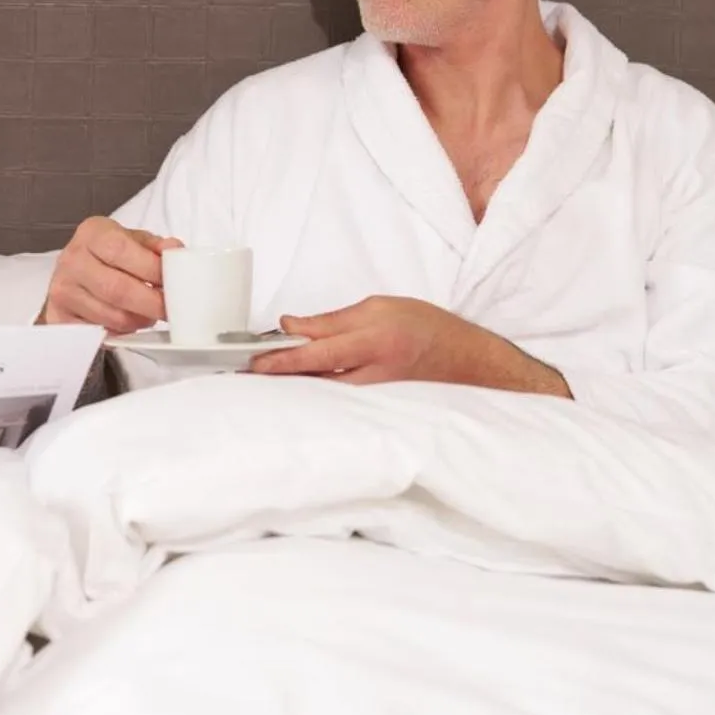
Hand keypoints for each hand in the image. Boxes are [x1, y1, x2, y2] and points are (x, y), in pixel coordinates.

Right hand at [41, 217, 182, 333]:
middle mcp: (72, 260)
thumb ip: (155, 246)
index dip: (152, 270)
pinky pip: (100, 332)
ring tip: (148, 313)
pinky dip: (121, 331)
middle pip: (117, 289)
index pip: (122, 251)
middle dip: (151, 303)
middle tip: (170, 309)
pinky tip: (127, 321)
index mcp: (92, 234)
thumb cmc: (107, 255)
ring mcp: (63, 290)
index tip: (174, 282)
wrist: (75, 272)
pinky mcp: (60, 317)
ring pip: (112, 315)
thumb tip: (174, 251)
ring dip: (139, 320)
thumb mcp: (132, 241)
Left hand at [252, 296, 570, 397]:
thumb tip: (292, 325)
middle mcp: (373, 373)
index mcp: (373, 341)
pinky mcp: (377, 407)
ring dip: (293, 387)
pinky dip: (315, 396)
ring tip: (264, 381)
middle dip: (278, 377)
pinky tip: (296, 392)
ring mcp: (376, 395)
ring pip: (323, 395)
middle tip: (244, 374)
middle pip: (314, 380)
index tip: (253, 361)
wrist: (470, 363)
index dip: (282, 359)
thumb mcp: (380, 307)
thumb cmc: (427, 328)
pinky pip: (339, 402)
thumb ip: (333, 320)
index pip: (317, 353)